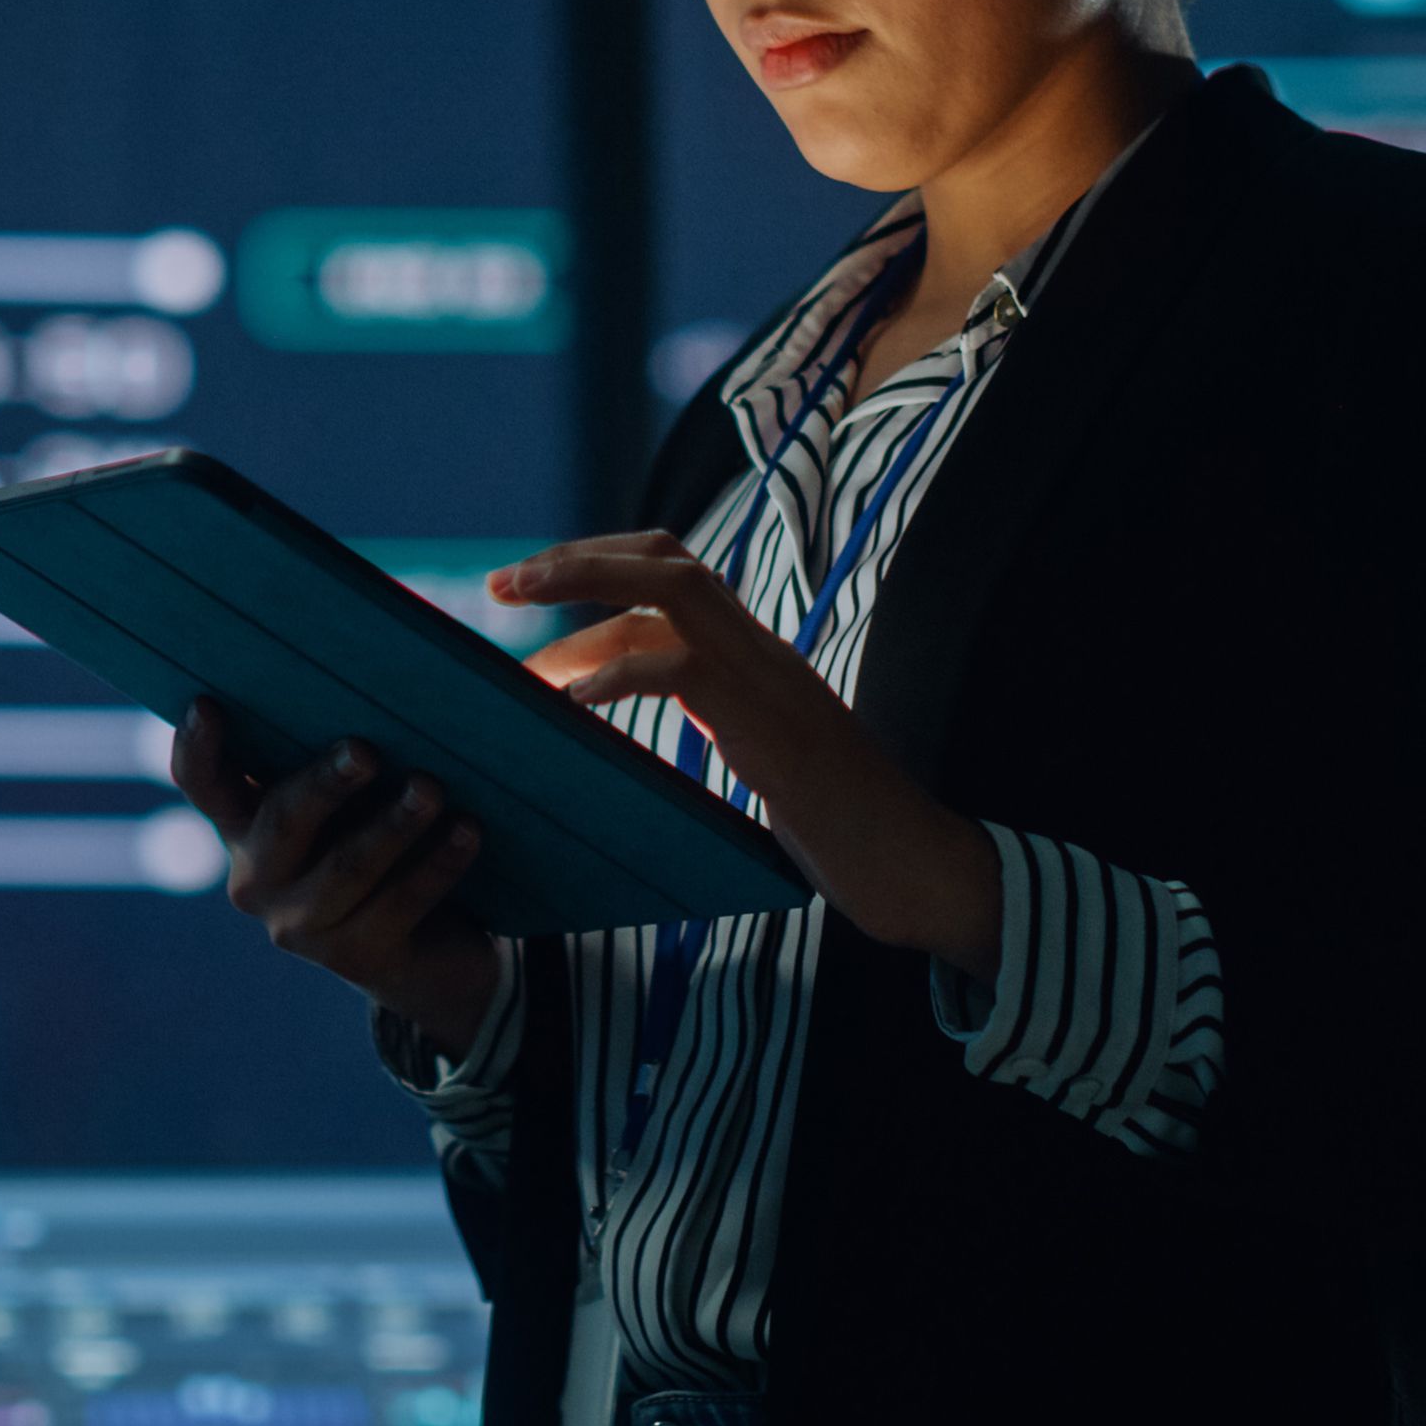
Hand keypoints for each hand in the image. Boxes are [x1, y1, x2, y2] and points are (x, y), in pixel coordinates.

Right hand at [174, 699, 502, 1058]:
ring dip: (393, 825)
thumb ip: (343, 749)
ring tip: (431, 789)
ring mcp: (304, 924)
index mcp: (244, 822)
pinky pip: (401, 903)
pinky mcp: (358, 958)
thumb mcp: (351, 793)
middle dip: (325, 785)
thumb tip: (389, 671)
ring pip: (348, 869)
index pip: (203, 784)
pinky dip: (438, 863)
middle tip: (366, 750)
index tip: (208, 705)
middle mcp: (259, 876)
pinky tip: (468, 829)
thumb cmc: (378, 832)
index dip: (197, 748)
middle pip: (283, 823)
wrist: (424, 946)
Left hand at [493, 534, 999, 977]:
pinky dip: (616, 675)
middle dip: (580, 556)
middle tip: (503, 580)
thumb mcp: (770, 763)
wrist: (921, 870)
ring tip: (517, 606)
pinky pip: (681, 671)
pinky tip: (572, 704)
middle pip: (668, 557)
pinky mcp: (771, 729)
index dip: (603, 568)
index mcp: (761, 658)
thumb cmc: (846, 834)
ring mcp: (772, 683)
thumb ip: (721, 726)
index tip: (537, 587)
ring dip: (586, 586)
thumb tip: (644, 722)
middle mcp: (766, 652)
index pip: (678, 575)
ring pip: (674, 587)